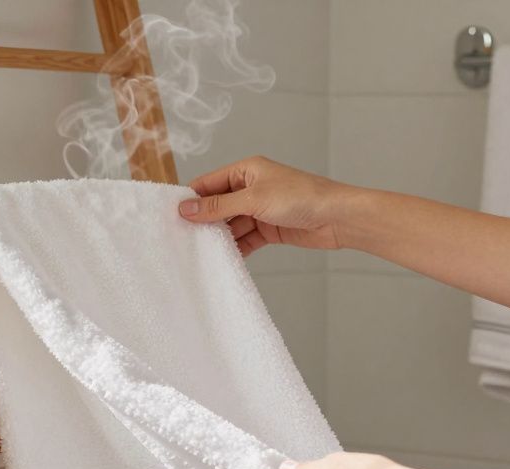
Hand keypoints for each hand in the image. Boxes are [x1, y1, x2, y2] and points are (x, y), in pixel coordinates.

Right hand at [178, 156, 351, 255]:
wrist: (337, 218)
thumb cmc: (301, 197)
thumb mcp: (253, 200)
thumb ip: (218, 206)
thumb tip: (187, 208)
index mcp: (246, 170)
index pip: (209, 183)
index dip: (191, 198)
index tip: (172, 215)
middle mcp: (251, 188)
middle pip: (218, 205)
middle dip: (203, 221)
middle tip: (182, 238)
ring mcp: (260, 209)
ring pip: (231, 224)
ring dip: (219, 237)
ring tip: (201, 252)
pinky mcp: (269, 229)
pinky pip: (246, 239)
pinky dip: (236, 248)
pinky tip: (224, 258)